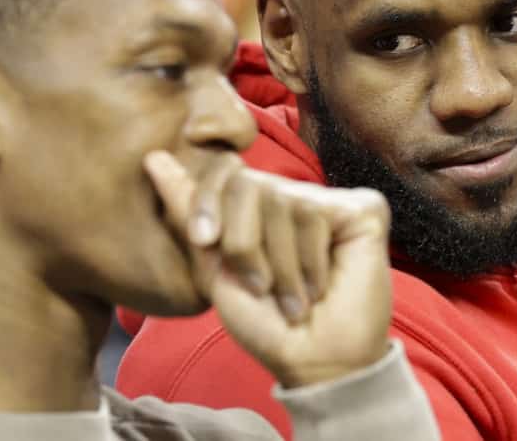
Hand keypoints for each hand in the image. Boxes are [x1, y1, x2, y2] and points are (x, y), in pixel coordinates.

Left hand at [144, 151, 391, 386]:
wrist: (313, 359)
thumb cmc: (265, 323)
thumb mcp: (214, 270)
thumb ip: (188, 215)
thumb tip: (153, 158)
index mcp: (257, 209)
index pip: (225, 172)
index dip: (207, 202)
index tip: (204, 241)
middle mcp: (294, 197)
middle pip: (247, 183)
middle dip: (242, 243)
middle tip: (260, 287)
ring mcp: (330, 201)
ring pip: (282, 202)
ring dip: (281, 265)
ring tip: (296, 299)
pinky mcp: (363, 210)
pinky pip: (317, 214)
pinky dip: (310, 260)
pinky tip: (321, 285)